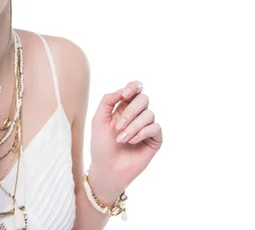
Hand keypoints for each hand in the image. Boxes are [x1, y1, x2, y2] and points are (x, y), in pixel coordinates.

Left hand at [88, 81, 162, 202]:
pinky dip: (142, 133)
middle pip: (143, 99)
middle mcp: (137, 115)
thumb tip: (122, 90)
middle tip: (118, 126)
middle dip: (130, 111)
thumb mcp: (98, 119)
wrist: (107, 168)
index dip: (133, 87)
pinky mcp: (155, 139)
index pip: (135, 89)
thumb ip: (108, 100)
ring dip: (133, 126)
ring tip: (121, 139)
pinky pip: (155, 128)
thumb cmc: (100, 144)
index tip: (125, 95)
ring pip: (149, 114)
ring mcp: (147, 127)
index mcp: (123, 107)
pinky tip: (132, 142)